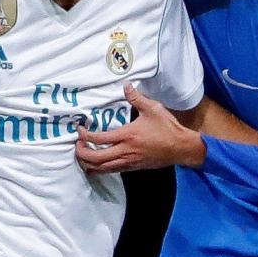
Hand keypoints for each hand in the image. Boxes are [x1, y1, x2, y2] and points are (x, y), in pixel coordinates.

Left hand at [76, 84, 205, 173]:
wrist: (181, 148)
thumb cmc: (167, 127)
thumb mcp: (152, 108)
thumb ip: (136, 97)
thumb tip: (126, 85)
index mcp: (127, 135)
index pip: (99, 138)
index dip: (85, 135)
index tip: (80, 130)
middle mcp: (125, 151)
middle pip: (96, 158)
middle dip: (82, 153)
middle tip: (77, 145)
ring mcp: (129, 162)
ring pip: (102, 168)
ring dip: (89, 163)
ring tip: (83, 155)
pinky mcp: (133, 168)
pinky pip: (112, 170)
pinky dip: (100, 168)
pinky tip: (97, 163)